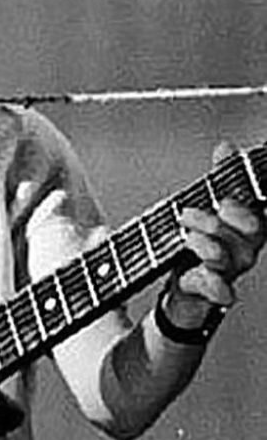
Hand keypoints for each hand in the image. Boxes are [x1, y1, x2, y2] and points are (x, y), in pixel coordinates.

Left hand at [170, 142, 266, 324]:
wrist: (181, 290)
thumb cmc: (198, 244)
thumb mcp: (205, 206)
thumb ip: (219, 179)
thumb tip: (226, 147)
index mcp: (245, 226)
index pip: (261, 209)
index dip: (256, 195)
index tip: (233, 191)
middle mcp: (244, 249)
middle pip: (253, 232)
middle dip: (232, 217)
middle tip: (205, 209)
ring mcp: (229, 271)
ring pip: (235, 257)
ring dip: (210, 243)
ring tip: (188, 234)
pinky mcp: (209, 291)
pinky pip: (219, 290)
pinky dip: (213, 284)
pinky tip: (202, 275)